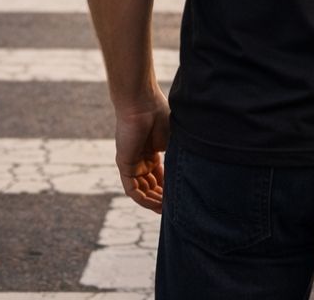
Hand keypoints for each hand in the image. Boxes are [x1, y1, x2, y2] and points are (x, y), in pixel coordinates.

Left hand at [114, 94, 170, 212]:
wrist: (142, 103)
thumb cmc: (159, 114)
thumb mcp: (173, 139)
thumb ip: (177, 156)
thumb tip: (189, 172)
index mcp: (151, 152)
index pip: (159, 176)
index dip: (168, 187)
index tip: (179, 197)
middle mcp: (140, 159)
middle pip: (150, 185)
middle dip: (161, 197)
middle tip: (174, 208)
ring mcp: (132, 163)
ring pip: (141, 190)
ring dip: (153, 201)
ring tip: (166, 210)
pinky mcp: (125, 165)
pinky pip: (132, 189)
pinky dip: (143, 199)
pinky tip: (157, 205)